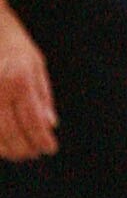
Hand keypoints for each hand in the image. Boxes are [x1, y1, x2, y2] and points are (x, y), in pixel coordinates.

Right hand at [0, 6, 55, 157]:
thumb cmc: (14, 43)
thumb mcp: (37, 63)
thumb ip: (43, 96)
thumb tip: (51, 125)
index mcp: (20, 81)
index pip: (33, 121)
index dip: (42, 139)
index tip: (50, 149)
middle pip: (12, 133)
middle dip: (25, 149)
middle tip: (34, 154)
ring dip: (7, 149)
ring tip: (18, 153)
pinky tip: (2, 144)